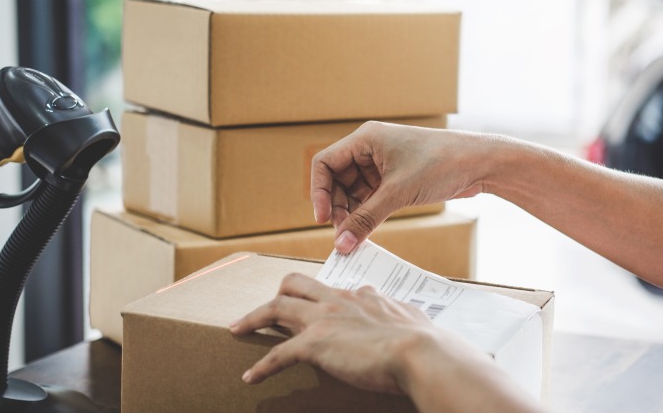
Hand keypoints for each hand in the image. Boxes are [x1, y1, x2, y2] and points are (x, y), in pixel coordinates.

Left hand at [229, 273, 443, 393]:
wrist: (419, 352)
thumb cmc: (424, 342)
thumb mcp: (411, 318)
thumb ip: (399, 314)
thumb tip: (404, 313)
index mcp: (361, 297)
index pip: (332, 290)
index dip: (319, 299)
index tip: (315, 309)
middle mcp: (339, 300)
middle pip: (296, 284)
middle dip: (278, 295)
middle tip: (266, 311)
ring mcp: (324, 318)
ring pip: (277, 307)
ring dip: (254, 318)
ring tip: (238, 329)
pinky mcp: (314, 343)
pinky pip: (278, 354)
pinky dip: (261, 366)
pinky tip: (251, 377)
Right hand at [311, 122, 491, 252]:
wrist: (480, 163)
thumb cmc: (441, 164)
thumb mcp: (399, 193)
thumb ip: (366, 219)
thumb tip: (341, 244)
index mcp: (365, 139)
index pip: (324, 163)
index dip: (319, 191)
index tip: (325, 219)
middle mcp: (370, 149)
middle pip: (336, 180)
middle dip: (338, 207)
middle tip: (344, 234)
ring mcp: (382, 164)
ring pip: (353, 192)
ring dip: (352, 213)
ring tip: (356, 236)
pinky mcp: (395, 178)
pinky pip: (370, 197)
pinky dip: (367, 214)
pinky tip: (368, 231)